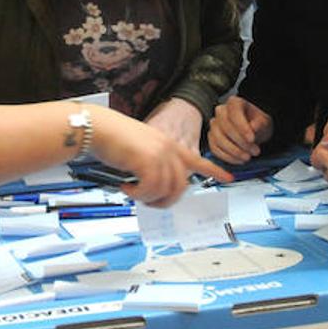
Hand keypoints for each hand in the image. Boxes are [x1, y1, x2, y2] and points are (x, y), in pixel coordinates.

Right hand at [90, 106, 230, 207]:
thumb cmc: (113, 138)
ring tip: (133, 192)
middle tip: (147, 200)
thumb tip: (155, 188)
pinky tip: (125, 186)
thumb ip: (153, 164)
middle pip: (180, 185)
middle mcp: (168, 148)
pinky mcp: (148, 162)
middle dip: (165, 200)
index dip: (214, 170)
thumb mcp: (140, 149)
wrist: (98, 127)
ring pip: (165, 190)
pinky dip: (137, 194)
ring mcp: (160, 154)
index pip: (196, 159)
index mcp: (168, 143)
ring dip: (148, 198)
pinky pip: (150, 190)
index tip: (229, 178)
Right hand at [207, 96, 272, 163]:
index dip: (242, 127)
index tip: (252, 139)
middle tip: (254, 151)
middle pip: (226, 127)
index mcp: (234, 103)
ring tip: (248, 157)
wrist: (254, 131)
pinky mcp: (212, 138)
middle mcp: (221, 111)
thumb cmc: (258, 123)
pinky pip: (215, 149)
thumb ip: (259, 123)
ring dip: (234, 151)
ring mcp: (214, 125)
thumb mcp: (264, 122)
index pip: (234, 113)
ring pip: (219, 139)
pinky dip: (228, 157)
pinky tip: (239, 160)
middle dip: (241, 142)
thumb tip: (253, 127)